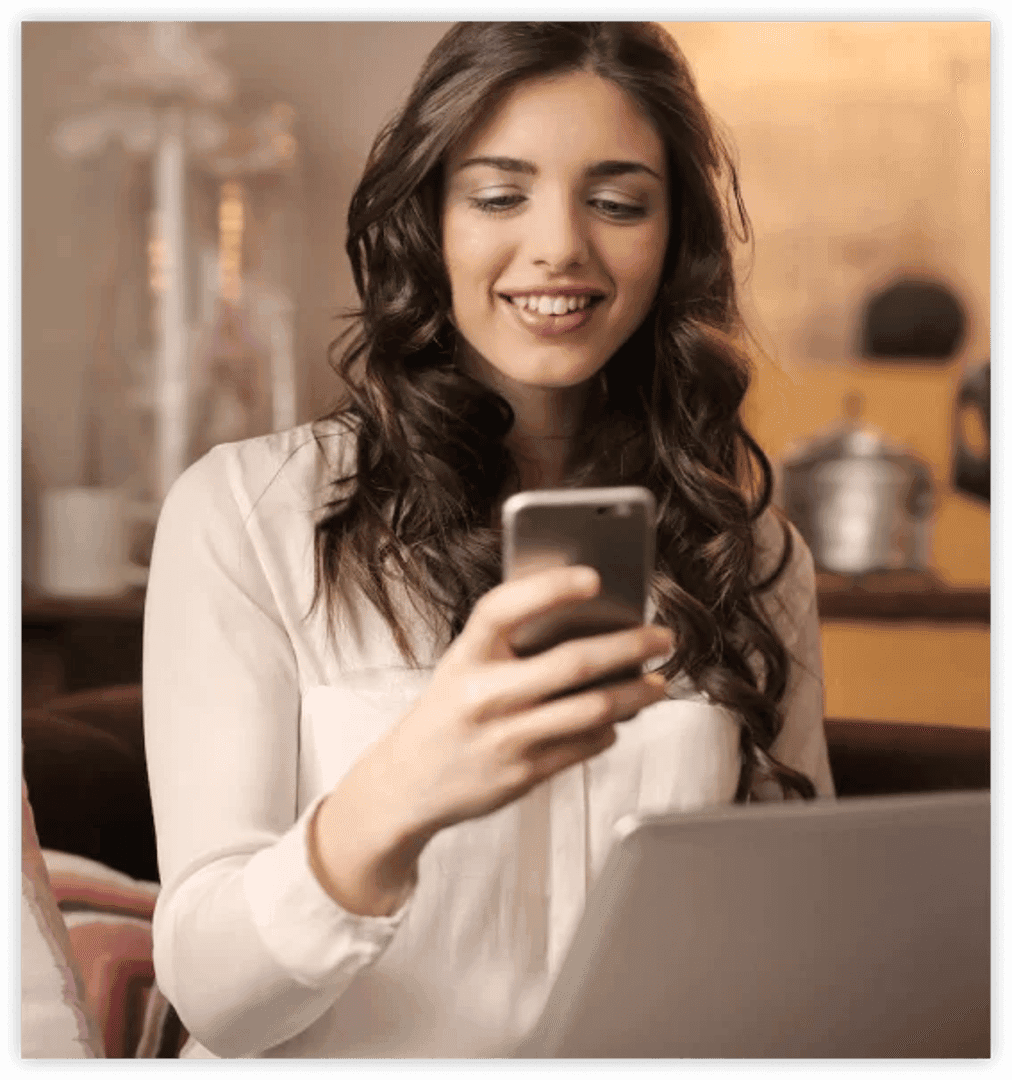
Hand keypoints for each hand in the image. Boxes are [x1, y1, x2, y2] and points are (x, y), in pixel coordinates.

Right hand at [310, 566, 672, 914]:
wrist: (407, 783)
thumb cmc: (446, 713)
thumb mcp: (462, 666)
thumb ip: (509, 645)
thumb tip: (586, 623)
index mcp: (465, 657)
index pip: (505, 608)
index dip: (550, 588)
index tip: (594, 577)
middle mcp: (484, 695)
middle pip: (571, 664)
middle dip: (629, 646)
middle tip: (661, 637)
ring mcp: (504, 738)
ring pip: (591, 709)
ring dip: (635, 693)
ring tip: (657, 682)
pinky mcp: (523, 773)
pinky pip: (584, 745)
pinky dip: (610, 729)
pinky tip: (619, 718)